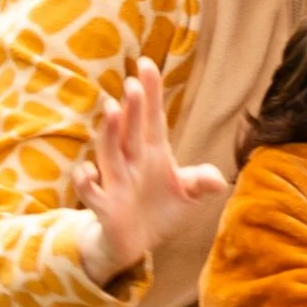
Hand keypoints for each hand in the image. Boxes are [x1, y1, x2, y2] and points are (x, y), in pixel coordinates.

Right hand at [76, 60, 228, 281]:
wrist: (136, 242)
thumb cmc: (159, 210)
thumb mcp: (186, 195)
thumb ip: (200, 182)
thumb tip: (221, 181)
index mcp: (153, 152)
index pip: (152, 116)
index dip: (150, 91)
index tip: (147, 64)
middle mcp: (132, 160)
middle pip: (131, 129)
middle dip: (132, 108)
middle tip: (133, 84)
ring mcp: (116, 180)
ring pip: (110, 151)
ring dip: (109, 132)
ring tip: (112, 110)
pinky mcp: (105, 205)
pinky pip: (90, 191)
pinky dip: (85, 181)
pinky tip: (87, 171)